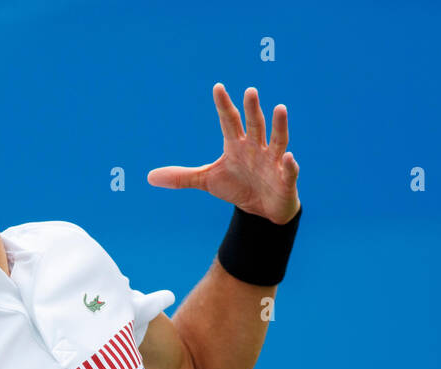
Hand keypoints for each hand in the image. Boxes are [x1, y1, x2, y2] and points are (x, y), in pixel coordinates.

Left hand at [147, 83, 299, 224]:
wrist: (262, 210)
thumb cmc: (237, 187)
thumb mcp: (207, 181)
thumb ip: (182, 176)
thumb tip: (150, 177)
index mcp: (237, 144)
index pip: (229, 121)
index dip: (223, 105)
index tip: (217, 87)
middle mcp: (256, 148)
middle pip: (254, 125)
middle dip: (252, 109)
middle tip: (250, 90)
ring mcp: (273, 162)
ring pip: (277, 140)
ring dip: (279, 126)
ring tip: (280, 108)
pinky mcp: (285, 180)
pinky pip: (288, 171)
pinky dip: (290, 165)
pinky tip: (290, 158)